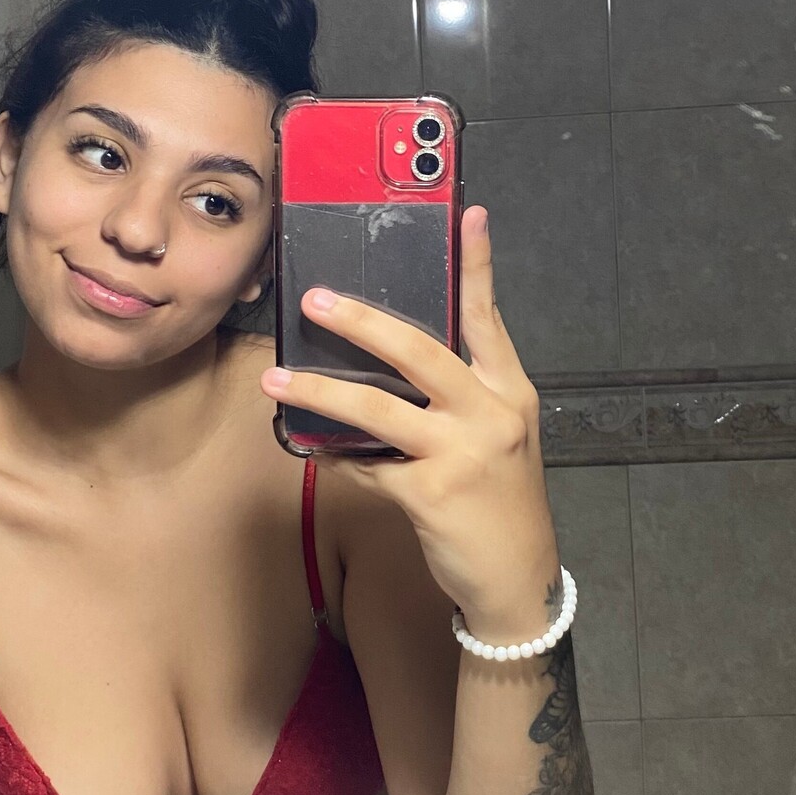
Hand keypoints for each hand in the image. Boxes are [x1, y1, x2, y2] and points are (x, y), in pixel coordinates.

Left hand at [259, 204, 560, 623]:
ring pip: (379, 408)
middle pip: (421, 351)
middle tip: (316, 299)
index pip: (489, 316)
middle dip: (362, 321)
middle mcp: (491, 415)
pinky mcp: (429, 494)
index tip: (469, 214)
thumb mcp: (499, 436)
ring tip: (278, 378)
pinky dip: (336, 455)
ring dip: (321, 390)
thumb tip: (397, 357)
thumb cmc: (501, 501)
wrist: (517, 579)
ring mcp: (461, 454)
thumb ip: (462, 395)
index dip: (477, 264)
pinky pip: (367, 465)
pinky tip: (311, 447)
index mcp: (509, 392)